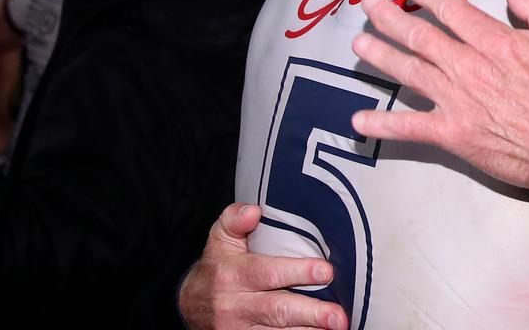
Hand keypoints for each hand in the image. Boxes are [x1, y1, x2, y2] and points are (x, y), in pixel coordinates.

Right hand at [178, 203, 346, 329]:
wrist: (190, 305)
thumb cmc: (216, 266)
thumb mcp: (219, 238)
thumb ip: (234, 219)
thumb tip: (254, 211)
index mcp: (232, 274)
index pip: (267, 273)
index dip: (297, 272)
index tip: (326, 271)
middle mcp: (235, 305)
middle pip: (277, 310)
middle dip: (311, 313)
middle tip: (339, 315)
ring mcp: (239, 329)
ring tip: (336, 327)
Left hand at [352, 0, 528, 190]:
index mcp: (496, 41)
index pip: (452, 11)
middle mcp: (469, 66)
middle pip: (420, 35)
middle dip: (390, 17)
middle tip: (370, 3)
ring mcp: (457, 100)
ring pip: (409, 71)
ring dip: (380, 56)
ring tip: (358, 43)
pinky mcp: (452, 133)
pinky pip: (410, 127)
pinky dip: (382, 124)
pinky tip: (359, 120)